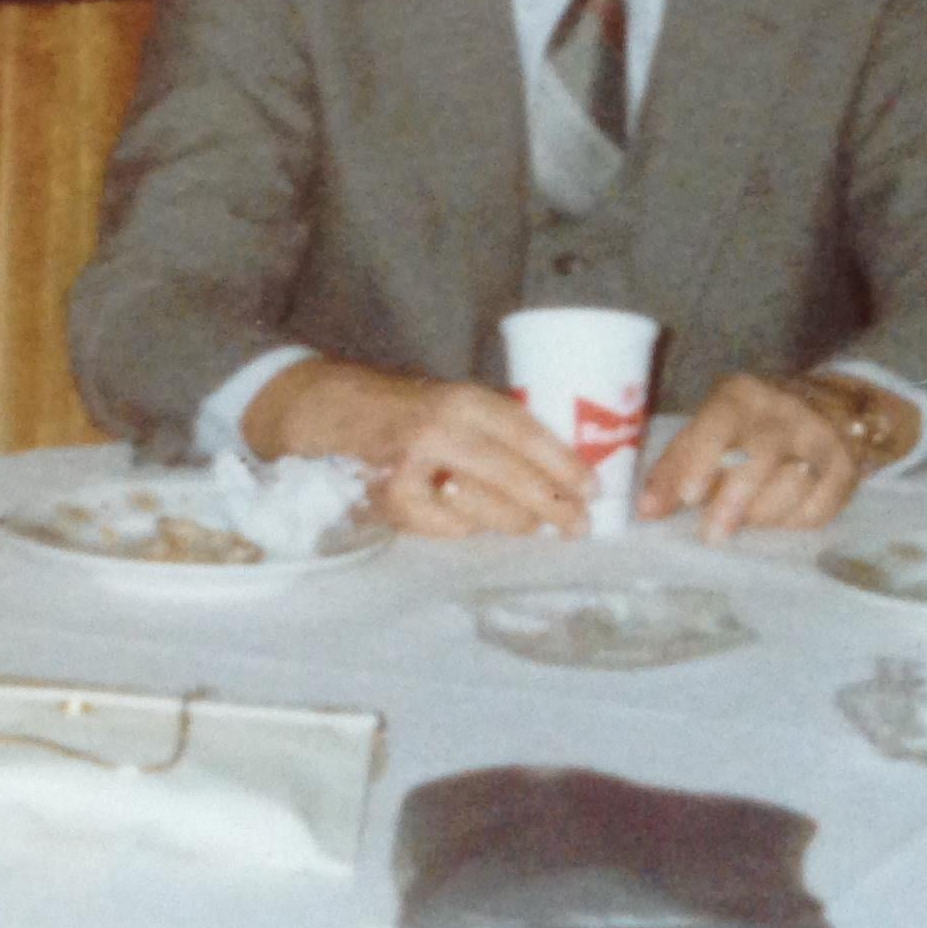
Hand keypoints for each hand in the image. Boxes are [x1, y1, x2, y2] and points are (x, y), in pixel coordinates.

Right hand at [244, 359, 591, 536]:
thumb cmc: (407, 408)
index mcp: (461, 399)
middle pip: (512, 476)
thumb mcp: (453, 401)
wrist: (333, 413)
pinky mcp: (395, 503)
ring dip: (521, 523)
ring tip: (542, 527)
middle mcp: (439, 431)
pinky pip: (453, 528)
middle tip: (580, 524)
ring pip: (487, 508)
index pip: (525, 432)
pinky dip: (473, 528)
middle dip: (554, 505)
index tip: (593, 488)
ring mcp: (414, 470)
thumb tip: (561, 467)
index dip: (563, 464)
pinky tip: (482, 524)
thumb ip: (497, 427)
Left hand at [636, 373, 859, 540]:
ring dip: (761, 515)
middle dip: (734, 501)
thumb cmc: (748, 426)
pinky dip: (793, 522)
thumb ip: (675, 468)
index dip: (702, 461)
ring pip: (793, 485)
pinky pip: (820, 509)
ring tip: (741, 524)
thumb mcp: (707, 430)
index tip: (689, 498)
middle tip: (712, 536)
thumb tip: (647, 512)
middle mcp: (785, 412)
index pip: (720, 424)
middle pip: (762, 456)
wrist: (828, 408)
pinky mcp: (847, 470)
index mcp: (741, 397)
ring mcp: (821, 439)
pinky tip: (776, 519)